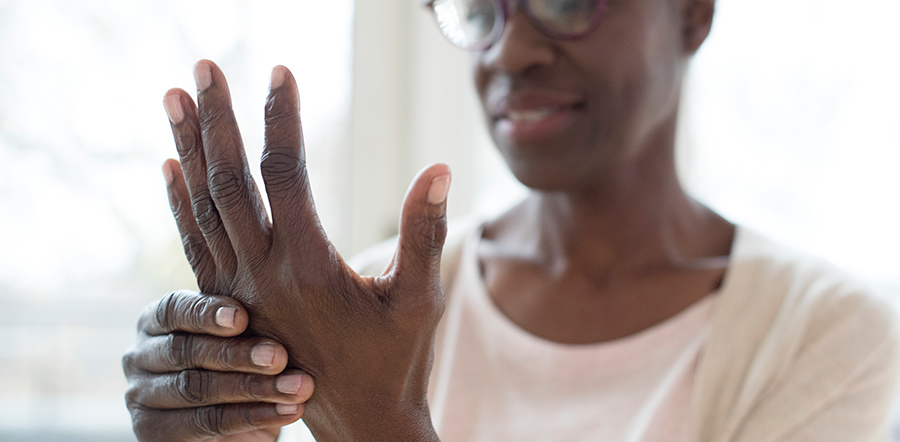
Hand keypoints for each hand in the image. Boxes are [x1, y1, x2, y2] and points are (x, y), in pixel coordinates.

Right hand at [123, 290, 314, 441]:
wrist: (233, 420)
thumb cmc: (241, 361)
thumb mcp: (240, 335)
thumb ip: (245, 320)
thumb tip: (284, 295)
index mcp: (155, 321)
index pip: (173, 309)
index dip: (207, 313)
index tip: (243, 318)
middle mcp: (140, 355)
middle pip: (185, 351)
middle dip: (237, 354)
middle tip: (280, 356)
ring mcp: (141, 395)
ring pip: (197, 389)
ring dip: (252, 387)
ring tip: (296, 387)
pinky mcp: (150, 431)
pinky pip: (206, 422)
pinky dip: (252, 416)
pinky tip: (287, 410)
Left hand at [159, 60, 450, 441]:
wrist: (357, 425)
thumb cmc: (396, 362)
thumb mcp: (420, 301)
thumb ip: (425, 233)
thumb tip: (438, 167)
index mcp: (309, 268)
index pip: (284, 174)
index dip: (281, 119)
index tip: (280, 72)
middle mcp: (262, 275)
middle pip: (229, 181)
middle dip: (216, 119)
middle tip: (205, 63)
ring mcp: (239, 290)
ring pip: (203, 207)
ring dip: (187, 148)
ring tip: (174, 96)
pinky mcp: (230, 303)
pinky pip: (195, 244)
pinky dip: (180, 202)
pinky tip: (168, 166)